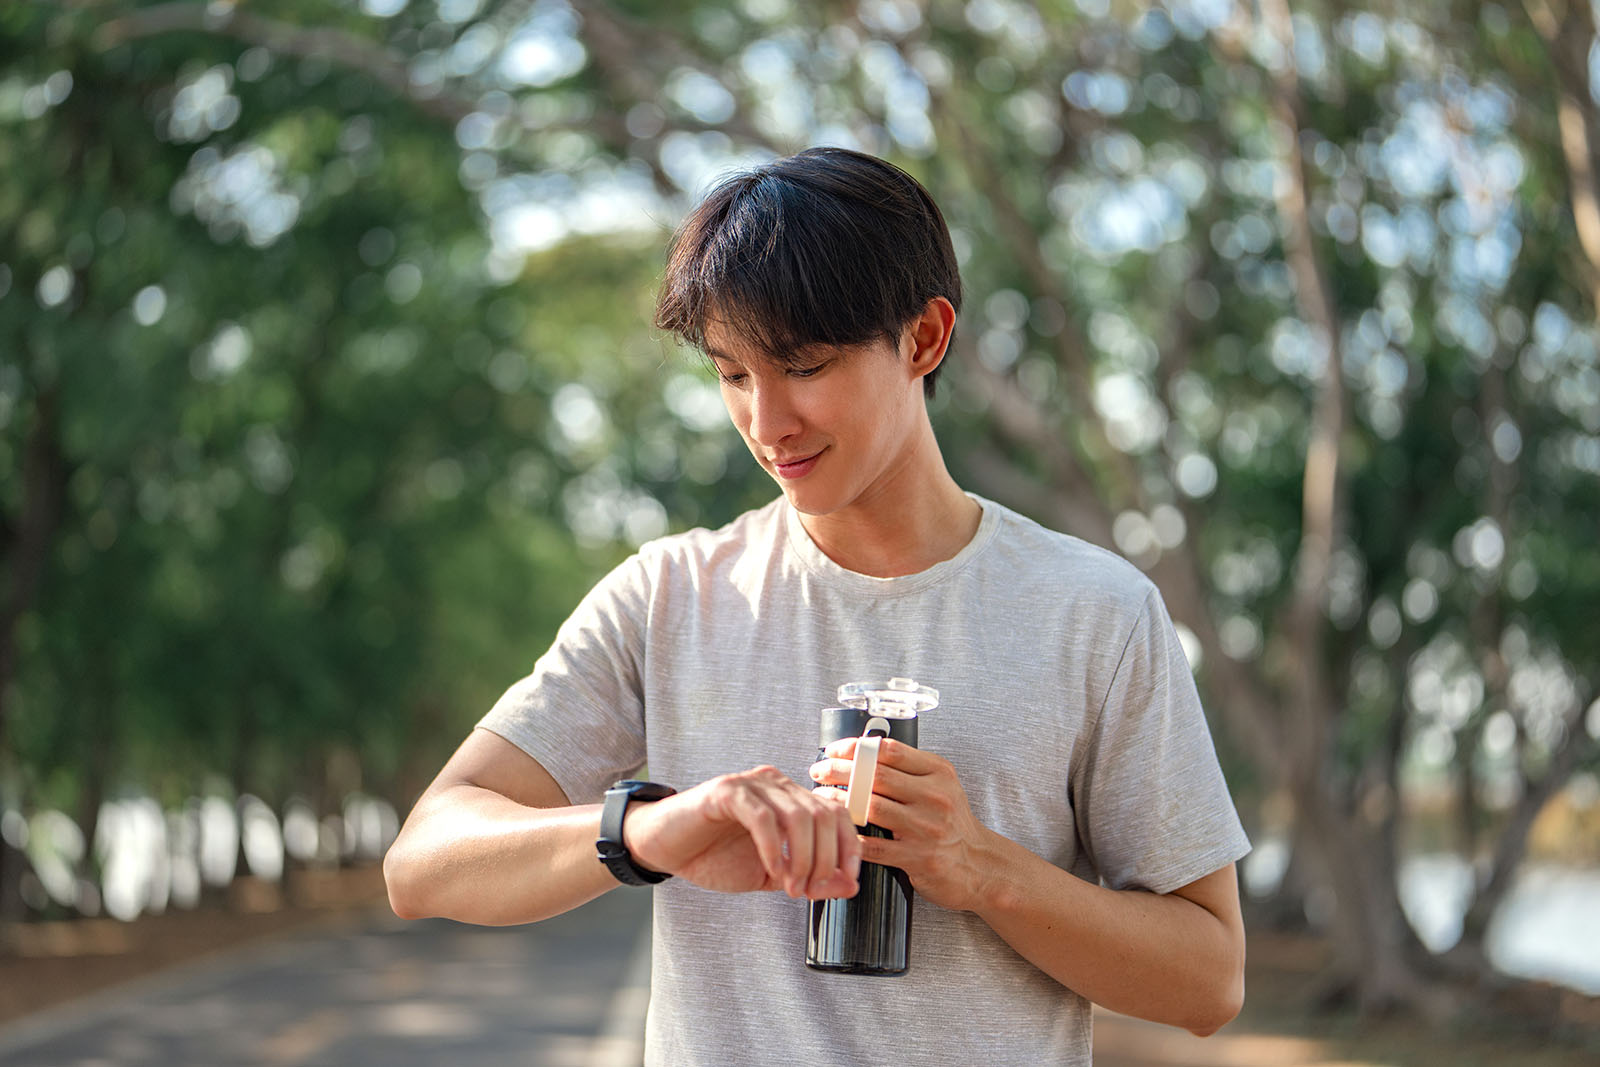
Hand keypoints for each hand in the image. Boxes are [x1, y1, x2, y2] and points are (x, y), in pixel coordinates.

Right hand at [623, 765, 860, 899]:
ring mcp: (752, 784)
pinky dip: (773, 848)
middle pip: (823, 815)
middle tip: (809, 891)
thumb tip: (851, 885)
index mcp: (790, 798)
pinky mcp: (727, 791)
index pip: (836, 812)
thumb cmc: (714, 857)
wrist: (665, 849)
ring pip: (798, 815)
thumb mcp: (772, 875)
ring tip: (791, 888)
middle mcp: (776, 784)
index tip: (847, 879)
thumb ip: (812, 879)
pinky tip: (771, 871)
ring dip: (801, 859)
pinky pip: (762, 817)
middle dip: (824, 860)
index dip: (849, 846)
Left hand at [809, 738, 1000, 911]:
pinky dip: (849, 836)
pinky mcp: (917, 858)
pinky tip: (836, 828)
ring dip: (839, 800)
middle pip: (875, 775)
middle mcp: (935, 797)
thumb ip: (910, 769)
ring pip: (870, 807)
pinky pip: (872, 846)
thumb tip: (864, 751)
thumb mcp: (942, 785)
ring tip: (821, 795)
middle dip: (839, 770)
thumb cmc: (952, 822)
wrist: (978, 865)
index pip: (889, 750)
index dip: (855, 747)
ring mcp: (926, 828)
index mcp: (938, 773)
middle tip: (819, 770)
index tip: (834, 750)